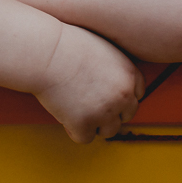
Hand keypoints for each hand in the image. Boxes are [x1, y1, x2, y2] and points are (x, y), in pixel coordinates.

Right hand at [34, 24, 143, 143]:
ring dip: (94, 123)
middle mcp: (123, 95)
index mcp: (129, 74)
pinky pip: (84, 137)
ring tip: (75, 106)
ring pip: (108, 130)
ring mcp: (105, 112)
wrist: (44, 53)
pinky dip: (74, 129)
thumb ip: (114, 68)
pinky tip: (64, 112)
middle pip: (126, 115)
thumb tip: (112, 86)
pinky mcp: (85, 124)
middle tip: (87, 100)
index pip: (137, 95)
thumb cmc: (65, 45)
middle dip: (109, 111)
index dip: (120, 96)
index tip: (104, 93)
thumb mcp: (102, 48)